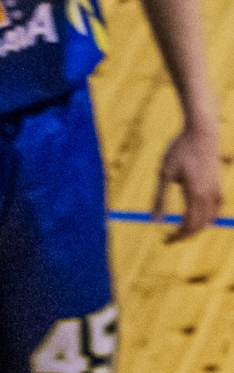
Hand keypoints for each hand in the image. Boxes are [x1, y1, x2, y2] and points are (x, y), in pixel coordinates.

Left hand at [152, 123, 223, 240]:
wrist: (201, 131)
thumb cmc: (180, 150)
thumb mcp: (164, 174)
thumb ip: (160, 198)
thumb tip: (153, 221)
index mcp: (195, 193)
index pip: (189, 225)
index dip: (177, 236)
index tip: (165, 241)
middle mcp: (209, 193)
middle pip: (200, 225)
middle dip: (185, 235)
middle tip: (169, 239)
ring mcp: (216, 188)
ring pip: (210, 218)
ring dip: (197, 227)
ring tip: (181, 230)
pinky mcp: (218, 183)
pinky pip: (217, 207)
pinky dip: (208, 216)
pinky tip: (197, 217)